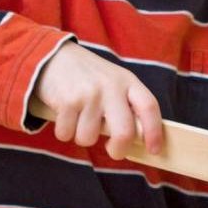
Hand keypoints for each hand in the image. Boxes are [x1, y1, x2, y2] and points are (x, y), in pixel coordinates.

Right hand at [34, 43, 162, 159]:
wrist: (53, 56)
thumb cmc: (88, 77)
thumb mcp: (114, 82)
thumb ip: (126, 105)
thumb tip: (137, 141)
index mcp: (128, 81)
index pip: (149, 107)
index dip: (154, 132)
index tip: (154, 149)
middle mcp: (110, 87)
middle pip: (124, 132)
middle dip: (119, 150)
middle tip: (113, 151)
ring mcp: (89, 94)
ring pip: (88, 138)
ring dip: (81, 136)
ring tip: (79, 119)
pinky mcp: (67, 101)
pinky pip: (66, 134)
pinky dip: (63, 131)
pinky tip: (64, 115)